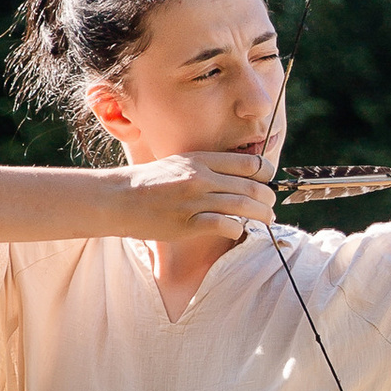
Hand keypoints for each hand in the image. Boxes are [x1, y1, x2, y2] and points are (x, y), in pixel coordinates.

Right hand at [116, 146, 277, 243]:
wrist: (119, 197)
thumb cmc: (151, 182)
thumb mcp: (181, 163)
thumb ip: (208, 167)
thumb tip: (237, 175)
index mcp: (201, 160)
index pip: (248, 162)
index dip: (266, 173)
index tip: (268, 181)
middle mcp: (200, 177)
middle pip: (251, 186)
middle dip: (268, 197)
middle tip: (272, 205)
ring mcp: (194, 200)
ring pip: (242, 206)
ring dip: (261, 215)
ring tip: (268, 219)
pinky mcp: (188, 223)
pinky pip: (224, 225)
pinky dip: (237, 229)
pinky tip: (238, 230)